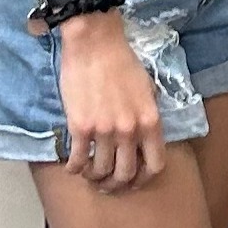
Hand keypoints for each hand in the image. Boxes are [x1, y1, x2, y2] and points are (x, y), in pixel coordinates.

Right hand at [54, 12, 165, 192]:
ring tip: (89, 173)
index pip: (155, 165)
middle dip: (117, 184)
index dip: (144, 178)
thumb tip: (143, 137)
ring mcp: (104, 130)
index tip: (134, 180)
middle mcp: (130, 130)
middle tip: (108, 184)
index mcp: (150, 120)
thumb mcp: (147, 89)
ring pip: (101, 171)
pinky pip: (77, 160)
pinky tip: (73, 166)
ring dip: (94, 177)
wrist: (95, 42)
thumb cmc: (121, 61)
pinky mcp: (80, 127)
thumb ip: (146, 115)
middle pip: (126, 174)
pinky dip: (74, 168)